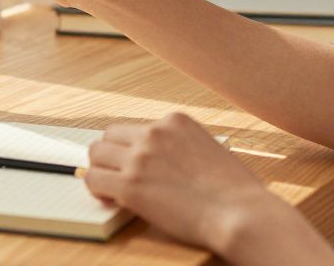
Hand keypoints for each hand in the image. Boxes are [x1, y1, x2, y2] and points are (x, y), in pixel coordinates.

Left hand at [85, 113, 333, 263]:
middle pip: (110, 135)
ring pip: (96, 154)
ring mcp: (139, 158)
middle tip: (116, 175)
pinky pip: (94, 180)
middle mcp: (153, 133)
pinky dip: (97, 191)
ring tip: (111, 189)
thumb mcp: (209, 148)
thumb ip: (181, 147)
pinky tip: (111, 201)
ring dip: (101, 170)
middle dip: (110, 155)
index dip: (131, 148)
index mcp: (175, 121)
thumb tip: (163, 163)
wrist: (239, 212)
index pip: (136, 127)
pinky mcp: (129, 185)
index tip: (135, 164)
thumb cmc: (235, 191)